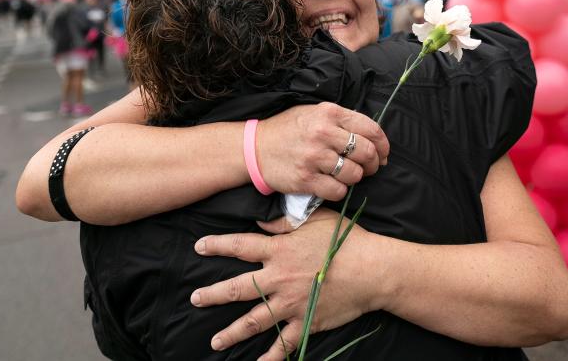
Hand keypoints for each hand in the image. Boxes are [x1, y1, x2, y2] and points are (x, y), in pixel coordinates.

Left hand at [190, 210, 378, 360]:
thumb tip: (261, 224)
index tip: (199, 246)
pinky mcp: (306, 321)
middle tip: (194, 299)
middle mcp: (279, 278)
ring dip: (232, 332)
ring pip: (253, 321)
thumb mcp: (314, 221)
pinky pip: (284, 344)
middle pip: (237, 288)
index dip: (217, 245)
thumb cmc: (346, 239)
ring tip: (215, 341)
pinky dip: (271, 357)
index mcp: (279, 251)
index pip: (240, 246)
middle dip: (213, 294)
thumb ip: (284, 223)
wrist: (372, 269)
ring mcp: (291, 303)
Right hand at [257, 103, 388, 200]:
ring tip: (346, 175)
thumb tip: (374, 141)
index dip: (383, 145)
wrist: (255, 148)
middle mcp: (323, 133)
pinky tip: (332, 184)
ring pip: (354, 174)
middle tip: (369, 168)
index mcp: (329, 113)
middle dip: (373, 164)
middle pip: (366, 152)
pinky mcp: (305, 179)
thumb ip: (342, 121)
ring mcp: (313, 157)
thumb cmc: (289, 130)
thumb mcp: (314, 113)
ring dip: (355, 177)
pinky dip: (340, 190)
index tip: (383, 154)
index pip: (371, 129)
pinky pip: (338, 190)